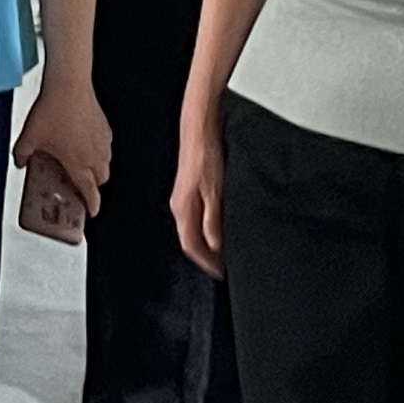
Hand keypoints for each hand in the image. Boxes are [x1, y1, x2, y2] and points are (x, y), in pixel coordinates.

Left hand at [14, 77, 111, 216]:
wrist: (69, 86)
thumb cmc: (53, 110)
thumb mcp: (29, 137)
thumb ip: (21, 153)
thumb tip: (18, 161)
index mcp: (78, 164)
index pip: (90, 193)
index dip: (91, 206)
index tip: (90, 212)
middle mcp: (95, 156)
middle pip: (101, 180)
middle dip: (93, 187)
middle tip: (81, 186)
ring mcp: (102, 141)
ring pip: (106, 164)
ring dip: (97, 169)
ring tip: (81, 165)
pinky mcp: (105, 127)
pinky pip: (106, 146)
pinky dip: (98, 150)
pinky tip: (84, 143)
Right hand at [173, 115, 224, 278]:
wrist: (198, 129)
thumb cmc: (207, 157)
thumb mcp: (215, 193)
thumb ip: (214, 221)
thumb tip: (215, 247)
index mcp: (182, 210)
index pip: (192, 246)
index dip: (207, 263)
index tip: (222, 274)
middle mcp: (178, 206)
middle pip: (189, 240)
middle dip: (206, 257)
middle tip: (224, 267)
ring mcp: (182, 197)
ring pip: (192, 229)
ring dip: (206, 243)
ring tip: (224, 252)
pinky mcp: (189, 189)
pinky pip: (195, 218)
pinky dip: (206, 229)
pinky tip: (219, 228)